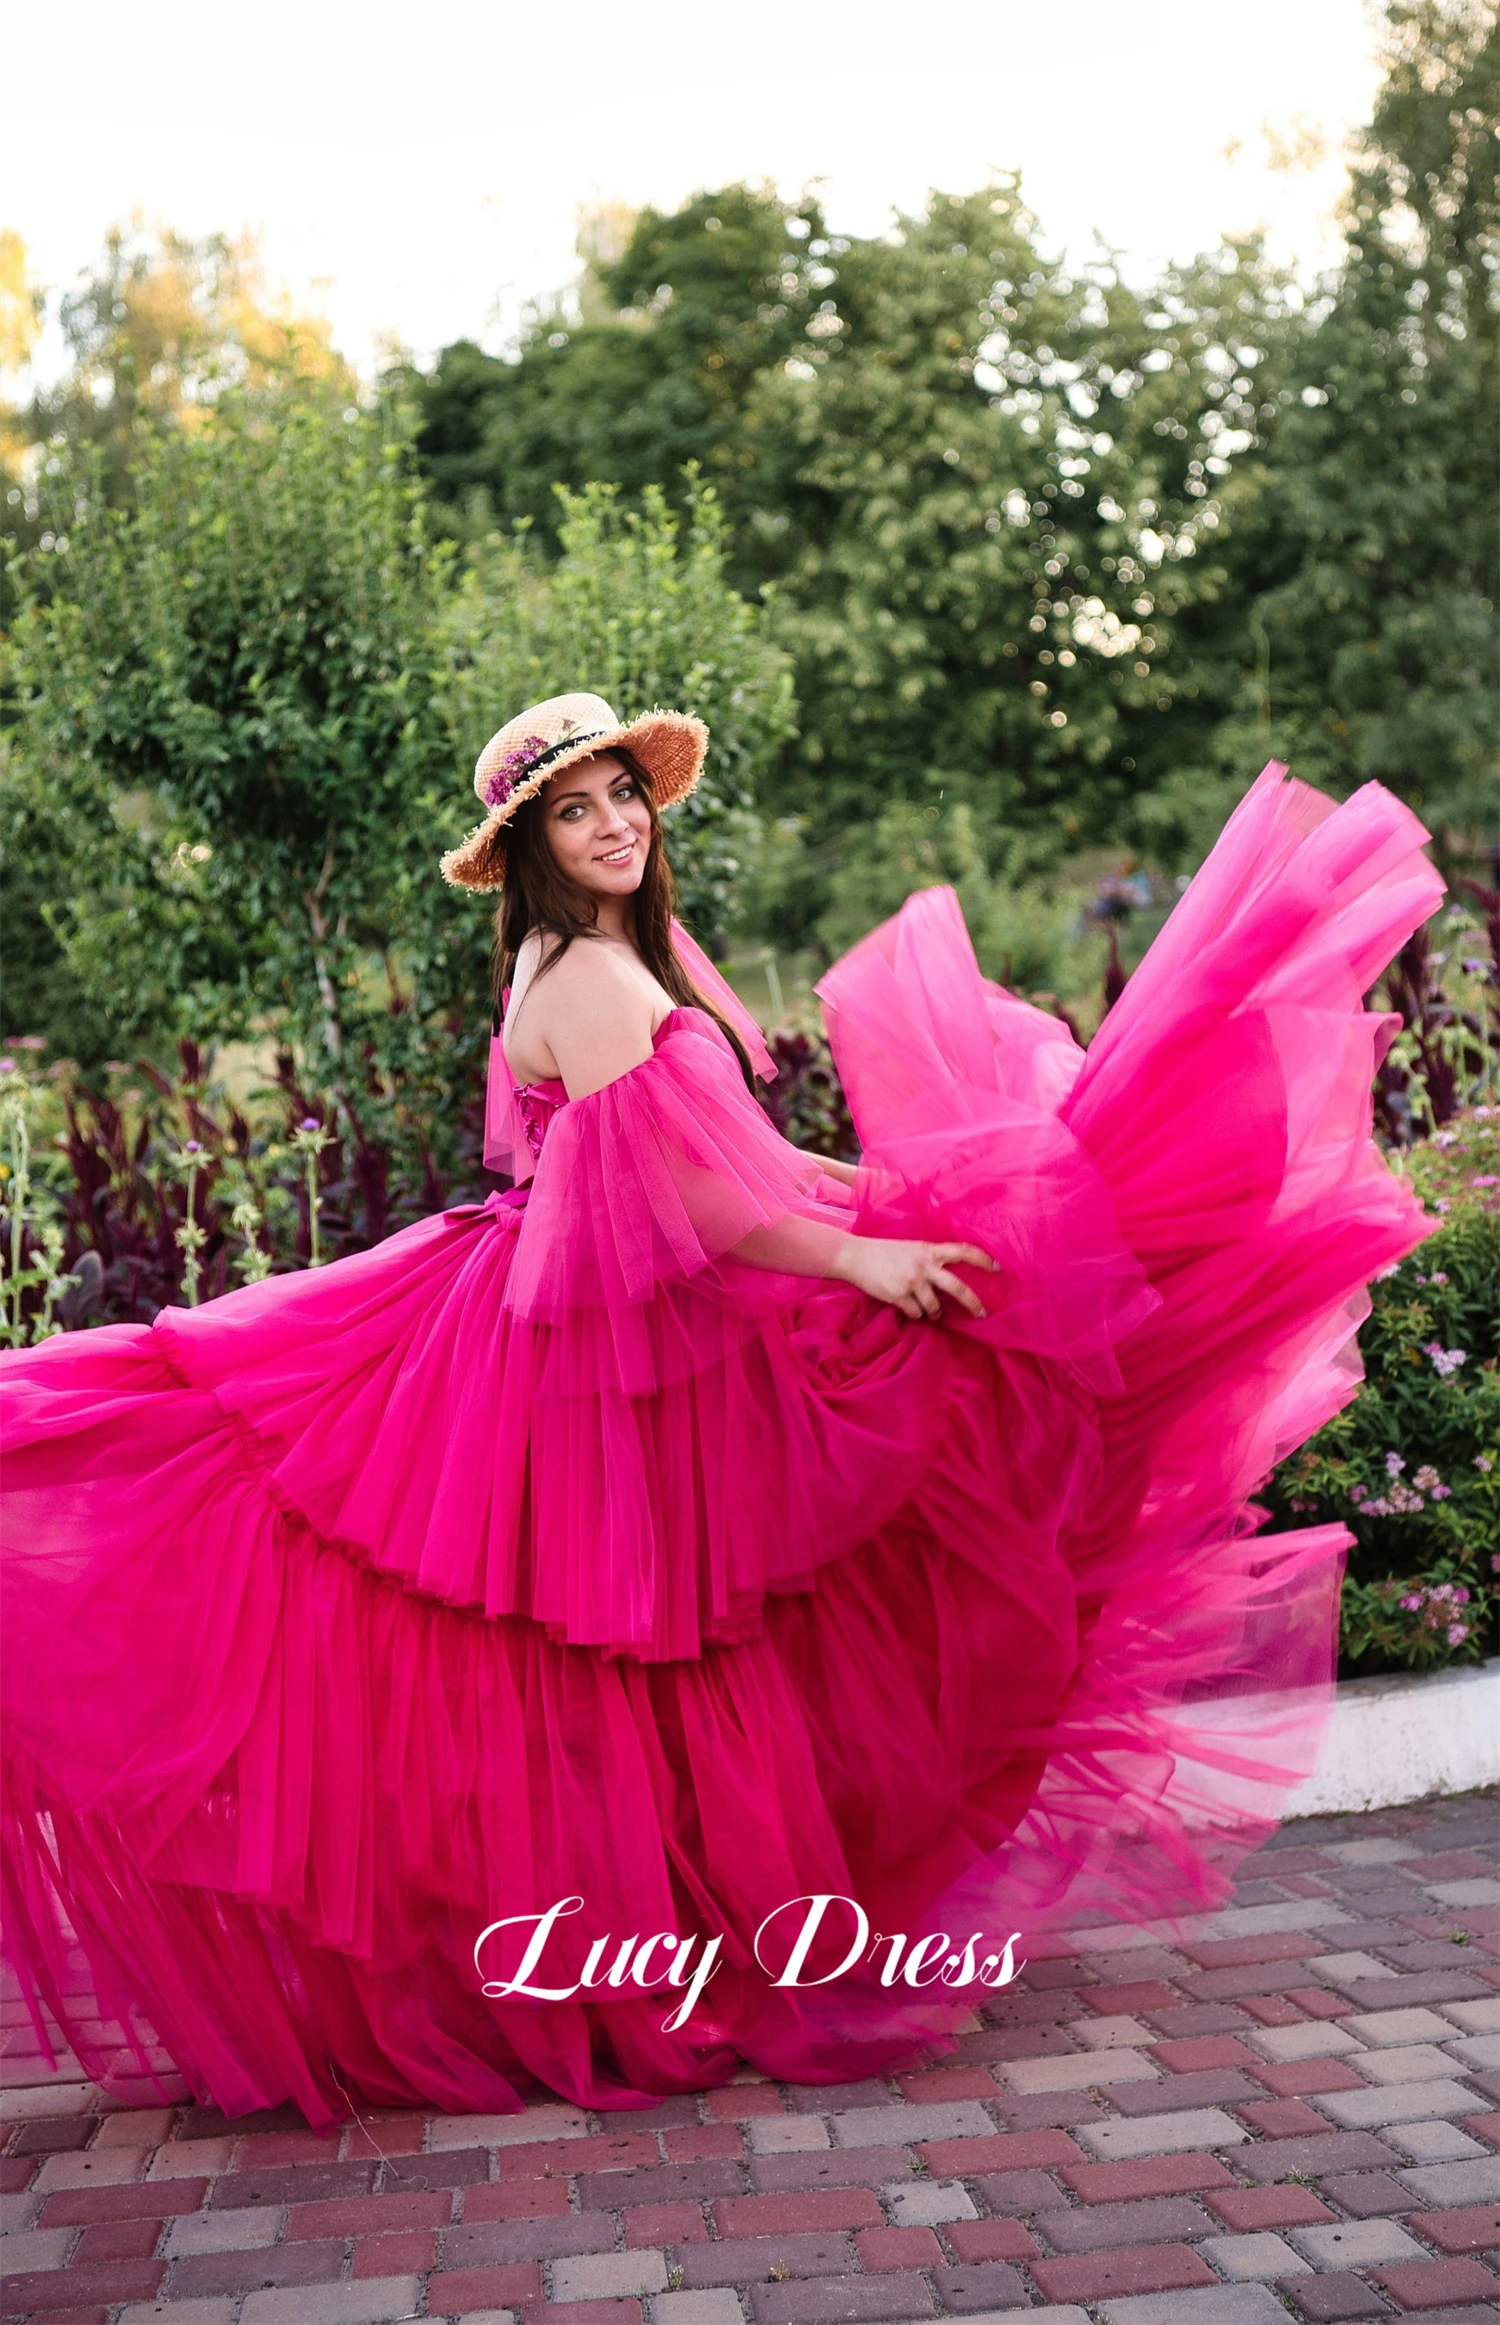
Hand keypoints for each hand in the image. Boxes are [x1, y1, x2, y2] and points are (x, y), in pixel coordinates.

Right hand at [832, 1236, 997, 1321]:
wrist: (857, 1256)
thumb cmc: (885, 1252)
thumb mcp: (912, 1249)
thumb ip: (931, 1260)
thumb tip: (948, 1282)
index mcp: (929, 1250)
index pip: (963, 1251)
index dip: (983, 1259)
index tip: (998, 1268)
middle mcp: (924, 1265)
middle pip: (957, 1287)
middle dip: (973, 1303)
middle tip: (982, 1313)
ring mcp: (912, 1281)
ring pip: (935, 1308)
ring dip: (934, 1314)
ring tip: (930, 1312)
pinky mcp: (899, 1296)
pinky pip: (916, 1314)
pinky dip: (914, 1314)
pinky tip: (907, 1307)